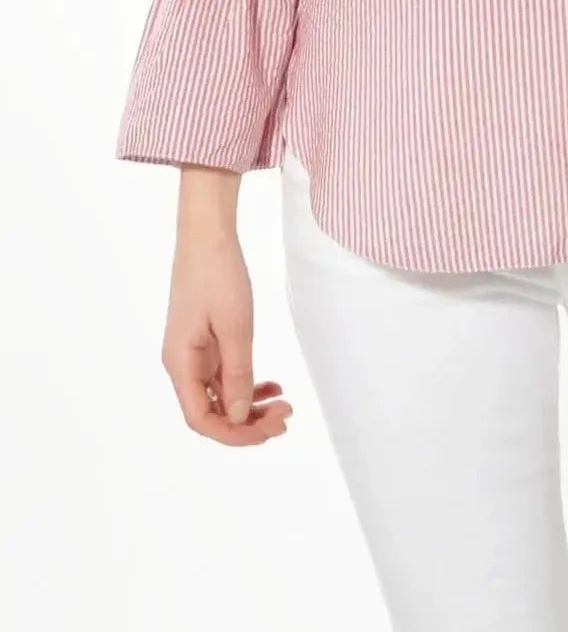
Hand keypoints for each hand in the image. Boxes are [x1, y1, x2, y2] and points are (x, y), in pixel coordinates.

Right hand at [161, 228, 292, 444]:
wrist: (207, 234)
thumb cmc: (217, 274)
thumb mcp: (235, 325)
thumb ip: (238, 373)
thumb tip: (240, 416)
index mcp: (180, 363)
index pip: (201, 419)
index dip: (233, 433)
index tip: (268, 431)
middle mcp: (182, 363)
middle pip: (212, 410)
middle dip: (248, 422)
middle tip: (286, 418)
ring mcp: (193, 352)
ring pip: (221, 394)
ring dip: (251, 405)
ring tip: (284, 405)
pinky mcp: (205, 340)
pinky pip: (224, 374)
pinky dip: (248, 382)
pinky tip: (272, 385)